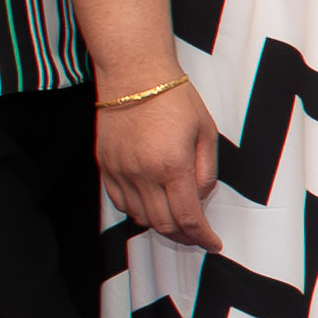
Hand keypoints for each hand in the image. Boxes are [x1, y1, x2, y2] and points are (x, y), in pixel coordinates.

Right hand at [92, 75, 222, 250]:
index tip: (213, 243)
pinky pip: (119, 202)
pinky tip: (151, 205)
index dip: (203, 237)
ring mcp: (120, 171)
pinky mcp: (105, 165)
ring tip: (176, 220)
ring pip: (139, 217)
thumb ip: (206, 170)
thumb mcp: (206, 131)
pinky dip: (137, 211)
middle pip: (163, 225)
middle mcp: (142, 174)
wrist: (134, 73)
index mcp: (172, 166)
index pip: (189, 218)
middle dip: (184, 237)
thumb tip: (201, 198)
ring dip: (161, 225)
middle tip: (197, 236)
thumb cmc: (174, 98)